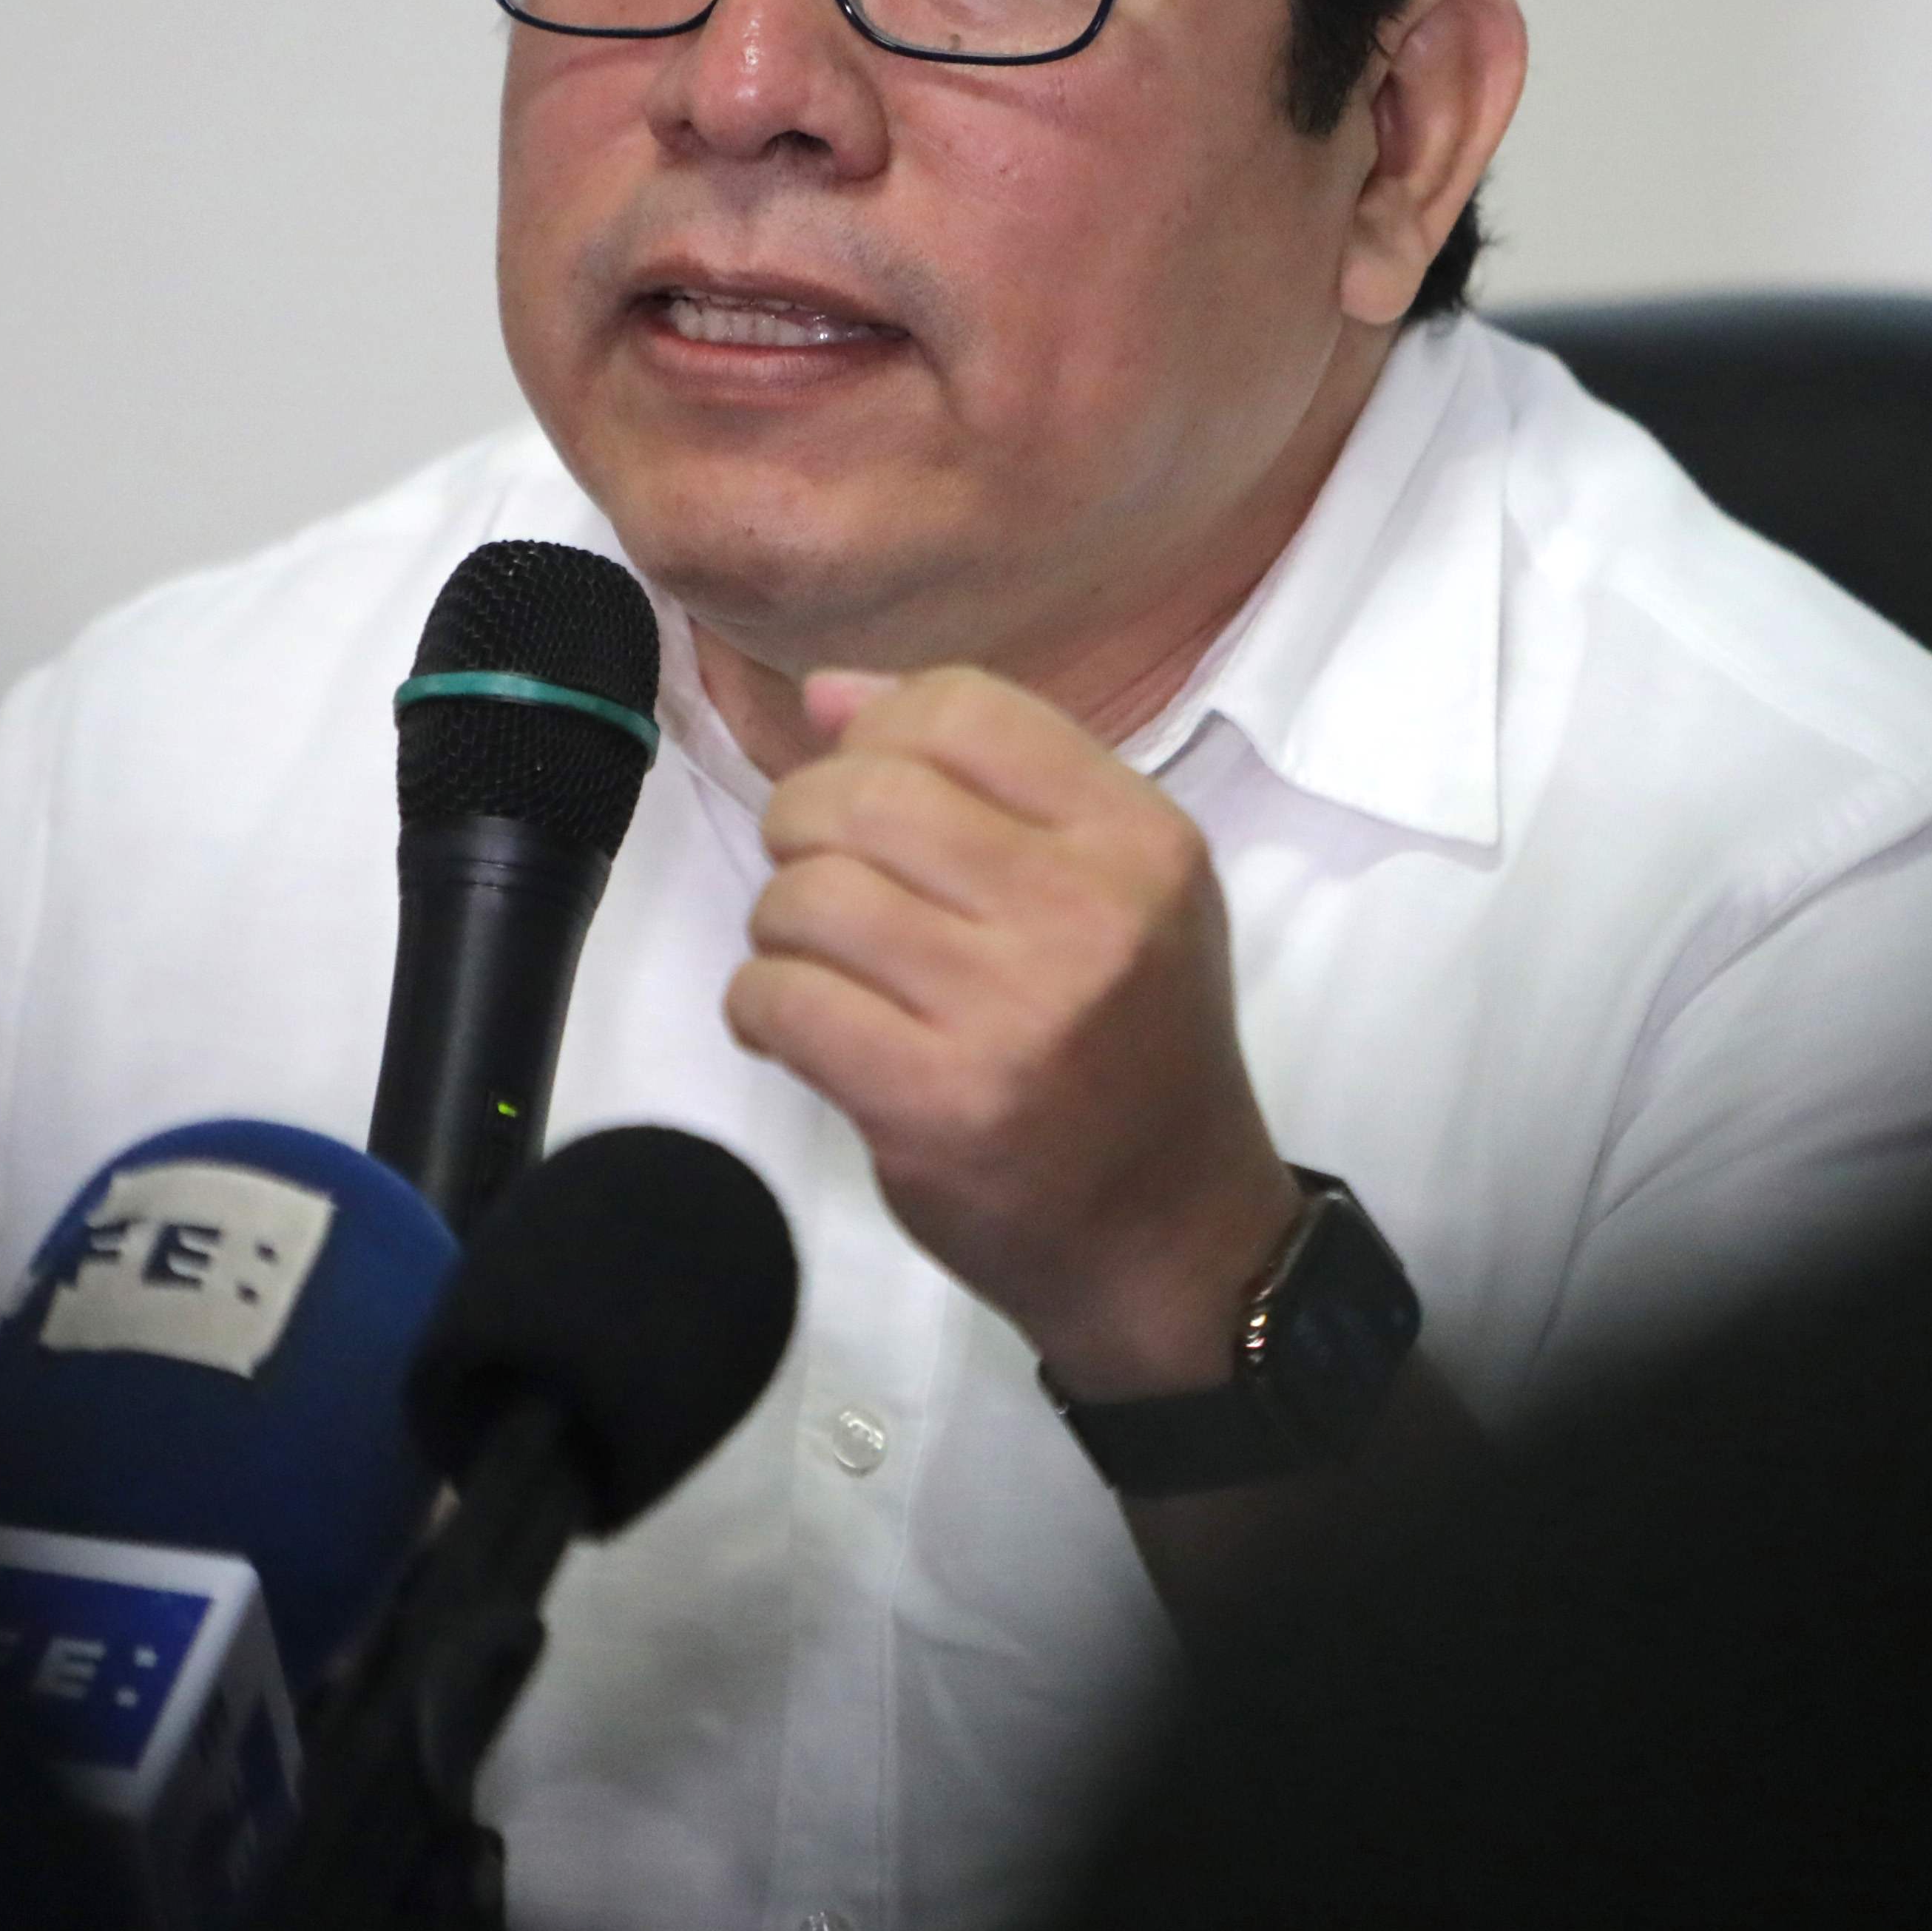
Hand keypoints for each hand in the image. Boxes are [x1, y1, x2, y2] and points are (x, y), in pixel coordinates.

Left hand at [727, 666, 1305, 1400]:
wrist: (1171, 1236)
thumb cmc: (1131, 1048)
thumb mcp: (1113, 890)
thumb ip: (986, 780)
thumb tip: (830, 693)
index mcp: (1140, 840)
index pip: (963, 710)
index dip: (878, 732)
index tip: (868, 789)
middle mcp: (1085, 913)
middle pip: (867, 793)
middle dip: (804, 825)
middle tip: (819, 879)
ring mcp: (1010, 1012)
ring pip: (809, 893)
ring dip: (780, 923)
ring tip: (815, 961)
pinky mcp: (935, 1104)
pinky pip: (780, 998)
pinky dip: (760, 1004)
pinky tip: (796, 1025)